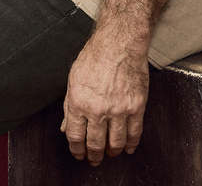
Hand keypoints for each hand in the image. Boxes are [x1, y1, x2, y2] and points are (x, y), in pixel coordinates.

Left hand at [61, 32, 149, 165]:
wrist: (120, 42)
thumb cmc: (95, 56)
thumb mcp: (73, 78)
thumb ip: (69, 105)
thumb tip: (65, 126)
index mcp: (78, 102)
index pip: (75, 136)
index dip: (76, 149)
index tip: (79, 154)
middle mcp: (97, 109)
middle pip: (95, 144)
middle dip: (93, 155)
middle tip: (94, 159)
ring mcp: (118, 109)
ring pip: (115, 143)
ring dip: (112, 152)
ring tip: (111, 153)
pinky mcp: (136, 107)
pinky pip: (134, 133)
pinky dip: (131, 144)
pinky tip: (128, 147)